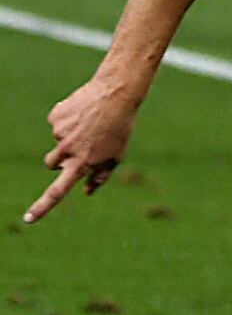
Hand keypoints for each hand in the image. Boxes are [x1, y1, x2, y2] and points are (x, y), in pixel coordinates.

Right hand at [27, 75, 139, 223]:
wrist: (115, 95)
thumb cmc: (119, 129)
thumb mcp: (116, 156)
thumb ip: (100, 176)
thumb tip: (86, 192)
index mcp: (83, 164)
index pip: (58, 191)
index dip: (42, 206)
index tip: (28, 219)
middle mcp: (67, 151)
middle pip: (51, 164)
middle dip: (59, 161)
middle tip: (79, 148)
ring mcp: (58, 133)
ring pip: (56, 143)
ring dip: (67, 138)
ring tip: (88, 125)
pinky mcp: (54, 117)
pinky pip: (56, 123)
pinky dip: (67, 120)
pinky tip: (83, 112)